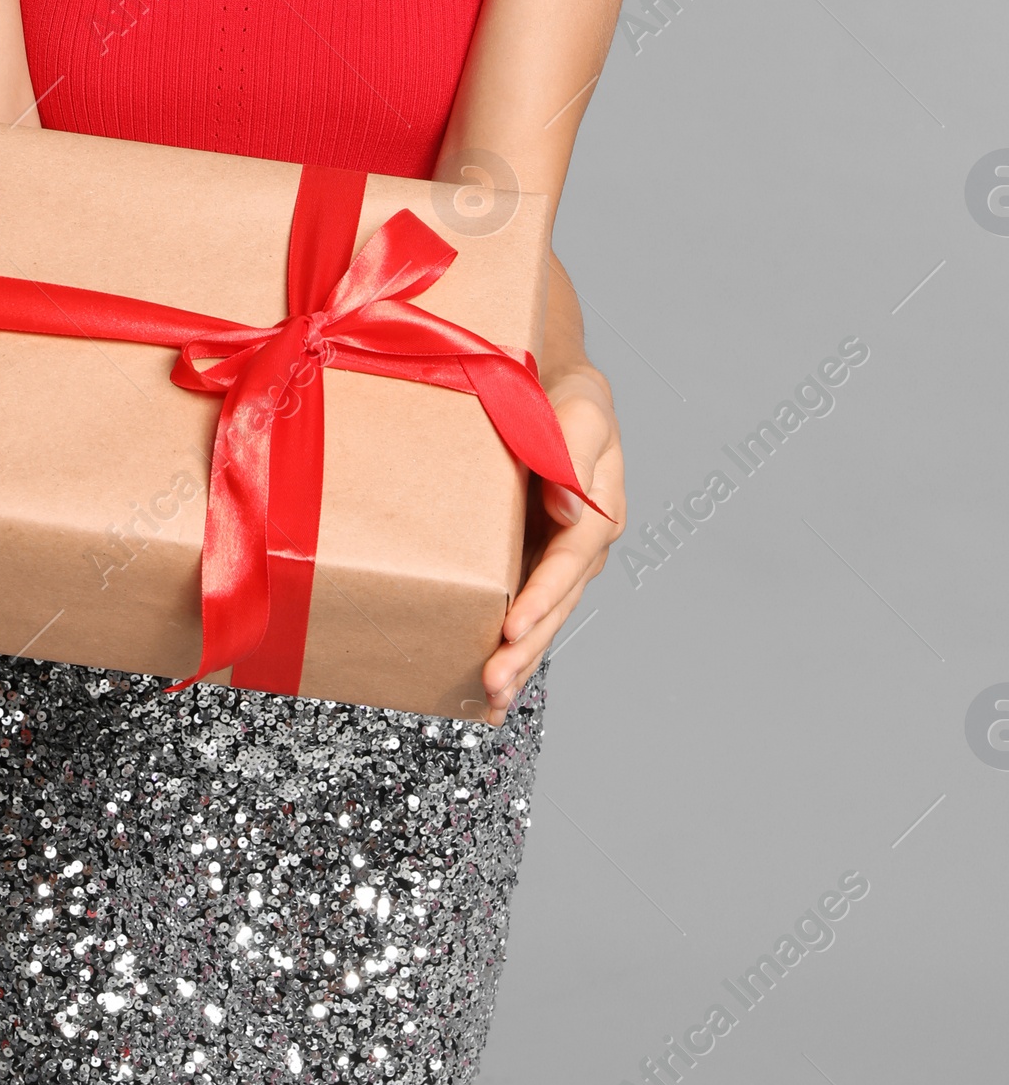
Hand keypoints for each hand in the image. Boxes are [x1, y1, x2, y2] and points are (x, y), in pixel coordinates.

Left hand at [481, 366, 623, 721]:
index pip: (568, 563)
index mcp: (598, 512)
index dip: (541, 598)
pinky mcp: (531, 558)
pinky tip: (485, 681)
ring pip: (542, 617)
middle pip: (556, 605)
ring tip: (490, 699)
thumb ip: (572, 455)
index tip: (511, 629)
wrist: (548, 385)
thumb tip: (565, 510)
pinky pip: (523, 606)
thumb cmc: (564, 394)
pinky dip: (510, 644)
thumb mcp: (578, 412)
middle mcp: (581, 544)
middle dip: (526, 648)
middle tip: (493, 684)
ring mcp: (557, 557)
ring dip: (518, 659)